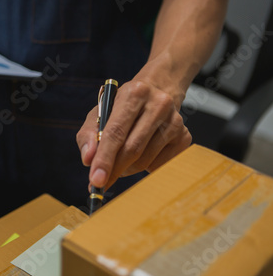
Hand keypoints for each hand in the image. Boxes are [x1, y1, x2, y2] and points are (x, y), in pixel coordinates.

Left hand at [76, 79, 191, 190]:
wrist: (158, 92)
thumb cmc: (123, 107)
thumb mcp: (100, 112)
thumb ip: (88, 135)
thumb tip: (88, 160)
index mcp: (134, 94)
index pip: (116, 132)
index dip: (104, 158)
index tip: (95, 180)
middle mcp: (158, 104)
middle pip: (132, 148)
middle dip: (114, 170)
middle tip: (101, 183)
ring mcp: (175, 121)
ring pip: (145, 161)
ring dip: (127, 169)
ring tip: (121, 160)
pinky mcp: (185, 137)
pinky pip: (159, 165)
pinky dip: (144, 167)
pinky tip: (142, 153)